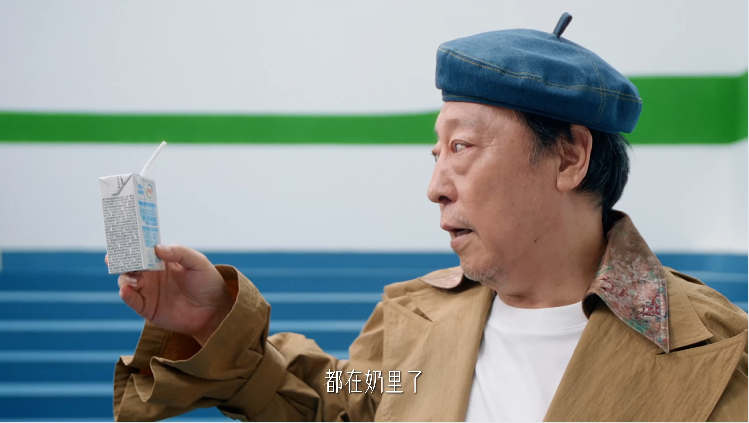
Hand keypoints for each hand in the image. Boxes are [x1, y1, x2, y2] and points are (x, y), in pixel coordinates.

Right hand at [108, 244, 233, 345]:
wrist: (214, 311)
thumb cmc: (208, 283)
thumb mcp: (198, 263)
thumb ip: (180, 253)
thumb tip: (157, 248)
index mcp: (162, 260)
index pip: (142, 249)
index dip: (131, 244)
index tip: (122, 240)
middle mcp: (151, 274)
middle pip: (129, 264)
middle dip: (120, 260)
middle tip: (114, 258)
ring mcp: (148, 291)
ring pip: (126, 281)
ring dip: (126, 278)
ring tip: (136, 280)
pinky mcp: (147, 308)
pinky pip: (132, 300)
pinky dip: (126, 294)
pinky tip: (127, 290)